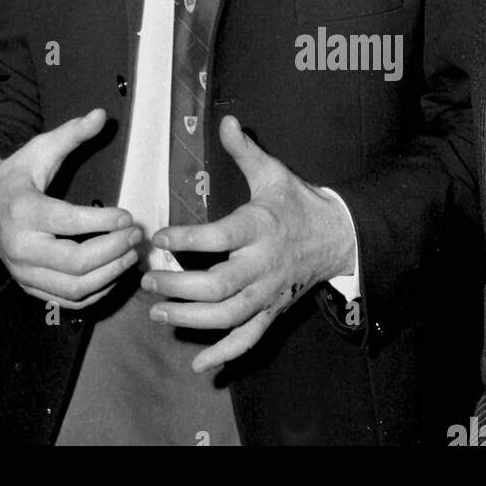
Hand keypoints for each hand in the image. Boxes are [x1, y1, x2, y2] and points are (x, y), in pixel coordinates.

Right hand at [0, 108, 143, 308]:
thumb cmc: (16, 176)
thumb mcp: (39, 149)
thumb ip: (71, 134)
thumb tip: (101, 115)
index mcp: (23, 211)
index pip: (67, 222)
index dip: (102, 221)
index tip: (127, 216)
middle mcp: (21, 246)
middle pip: (74, 262)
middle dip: (112, 250)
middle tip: (135, 236)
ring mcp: (24, 271)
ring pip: (73, 288)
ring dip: (109, 275)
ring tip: (130, 255)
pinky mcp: (29, 286)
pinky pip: (67, 300)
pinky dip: (95, 293)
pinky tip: (113, 274)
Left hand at [142, 116, 354, 371]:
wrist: (338, 238)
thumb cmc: (297, 203)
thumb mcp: (273, 172)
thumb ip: (245, 150)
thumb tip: (227, 119)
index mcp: (258, 228)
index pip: (219, 237)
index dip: (187, 238)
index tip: (158, 236)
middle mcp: (262, 265)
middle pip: (219, 286)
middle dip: (179, 287)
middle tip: (147, 280)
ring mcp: (267, 293)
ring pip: (228, 317)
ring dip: (191, 320)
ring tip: (158, 313)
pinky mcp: (272, 312)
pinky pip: (249, 340)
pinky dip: (225, 355)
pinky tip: (199, 365)